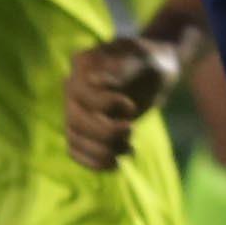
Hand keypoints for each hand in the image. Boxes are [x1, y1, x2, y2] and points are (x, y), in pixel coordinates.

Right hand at [60, 29, 181, 172]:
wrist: (154, 75)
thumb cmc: (150, 63)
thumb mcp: (144, 61)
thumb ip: (122, 69)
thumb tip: (92, 80)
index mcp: (82, 64)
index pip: (81, 94)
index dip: (107, 106)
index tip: (131, 106)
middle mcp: (72, 87)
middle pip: (75, 122)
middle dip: (106, 134)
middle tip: (132, 130)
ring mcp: (74, 109)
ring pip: (74, 140)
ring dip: (103, 152)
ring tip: (129, 149)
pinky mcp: (82, 128)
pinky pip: (75, 152)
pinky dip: (95, 163)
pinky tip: (118, 163)